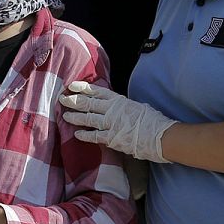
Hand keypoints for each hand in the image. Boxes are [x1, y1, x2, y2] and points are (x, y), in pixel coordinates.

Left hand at [59, 81, 176, 162]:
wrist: (161, 136)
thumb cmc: (153, 121)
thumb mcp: (137, 107)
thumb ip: (123, 107)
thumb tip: (115, 108)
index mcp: (119, 100)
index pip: (96, 91)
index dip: (82, 88)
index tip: (71, 85)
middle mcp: (112, 109)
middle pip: (88, 103)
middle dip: (73, 100)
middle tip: (62, 98)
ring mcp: (111, 123)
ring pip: (87, 118)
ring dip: (75, 116)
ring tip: (65, 115)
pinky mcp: (112, 138)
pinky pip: (94, 136)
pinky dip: (85, 135)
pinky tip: (76, 134)